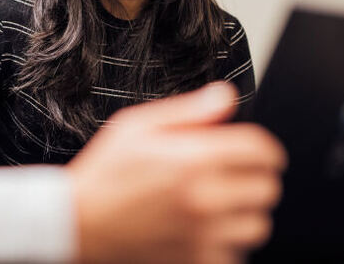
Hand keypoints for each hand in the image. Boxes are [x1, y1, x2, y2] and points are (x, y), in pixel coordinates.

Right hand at [68, 82, 286, 263]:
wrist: (77, 224)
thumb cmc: (104, 174)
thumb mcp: (137, 127)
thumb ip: (188, 112)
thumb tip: (225, 97)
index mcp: (193, 158)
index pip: (261, 151)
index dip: (263, 148)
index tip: (256, 153)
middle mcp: (204, 198)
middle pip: (267, 188)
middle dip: (253, 178)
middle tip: (232, 177)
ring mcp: (203, 235)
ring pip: (257, 224)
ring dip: (243, 213)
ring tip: (218, 205)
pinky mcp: (197, 261)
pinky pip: (235, 254)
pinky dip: (224, 243)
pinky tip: (200, 230)